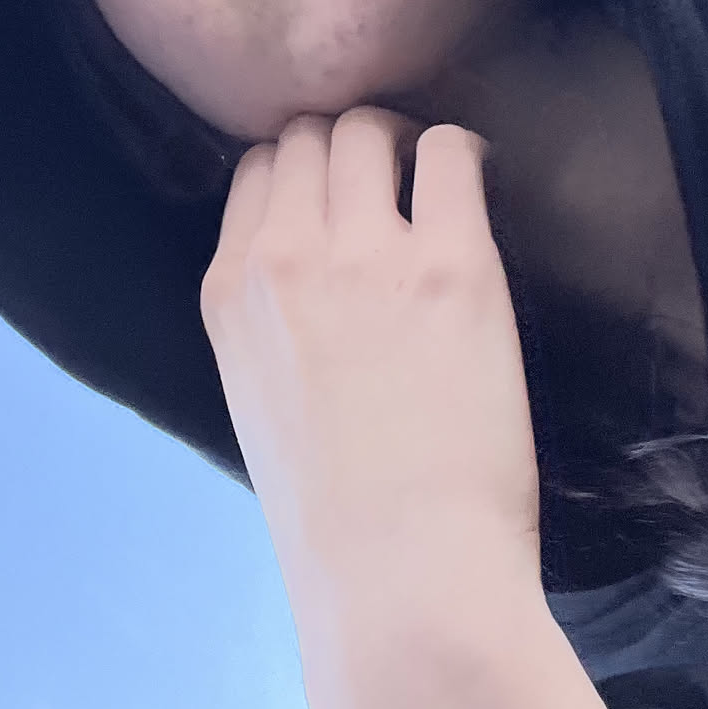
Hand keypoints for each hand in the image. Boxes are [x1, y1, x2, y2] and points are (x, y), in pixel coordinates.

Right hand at [200, 107, 544, 635]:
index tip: (340, 192)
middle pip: (308, 135)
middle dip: (350, 145)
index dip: (302, 171)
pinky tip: (480, 182)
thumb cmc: (336, 519)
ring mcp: (367, 253)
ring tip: (436, 178)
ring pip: (369, 129)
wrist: (401, 578)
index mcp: (227, 292)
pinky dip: (464, 153)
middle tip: (395, 178)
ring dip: (402, 140)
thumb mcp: (256, 400)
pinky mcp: (452, 264)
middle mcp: (284, 254)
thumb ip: (271, 318)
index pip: (255, 171)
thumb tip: (316, 270)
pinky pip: (452, 153)